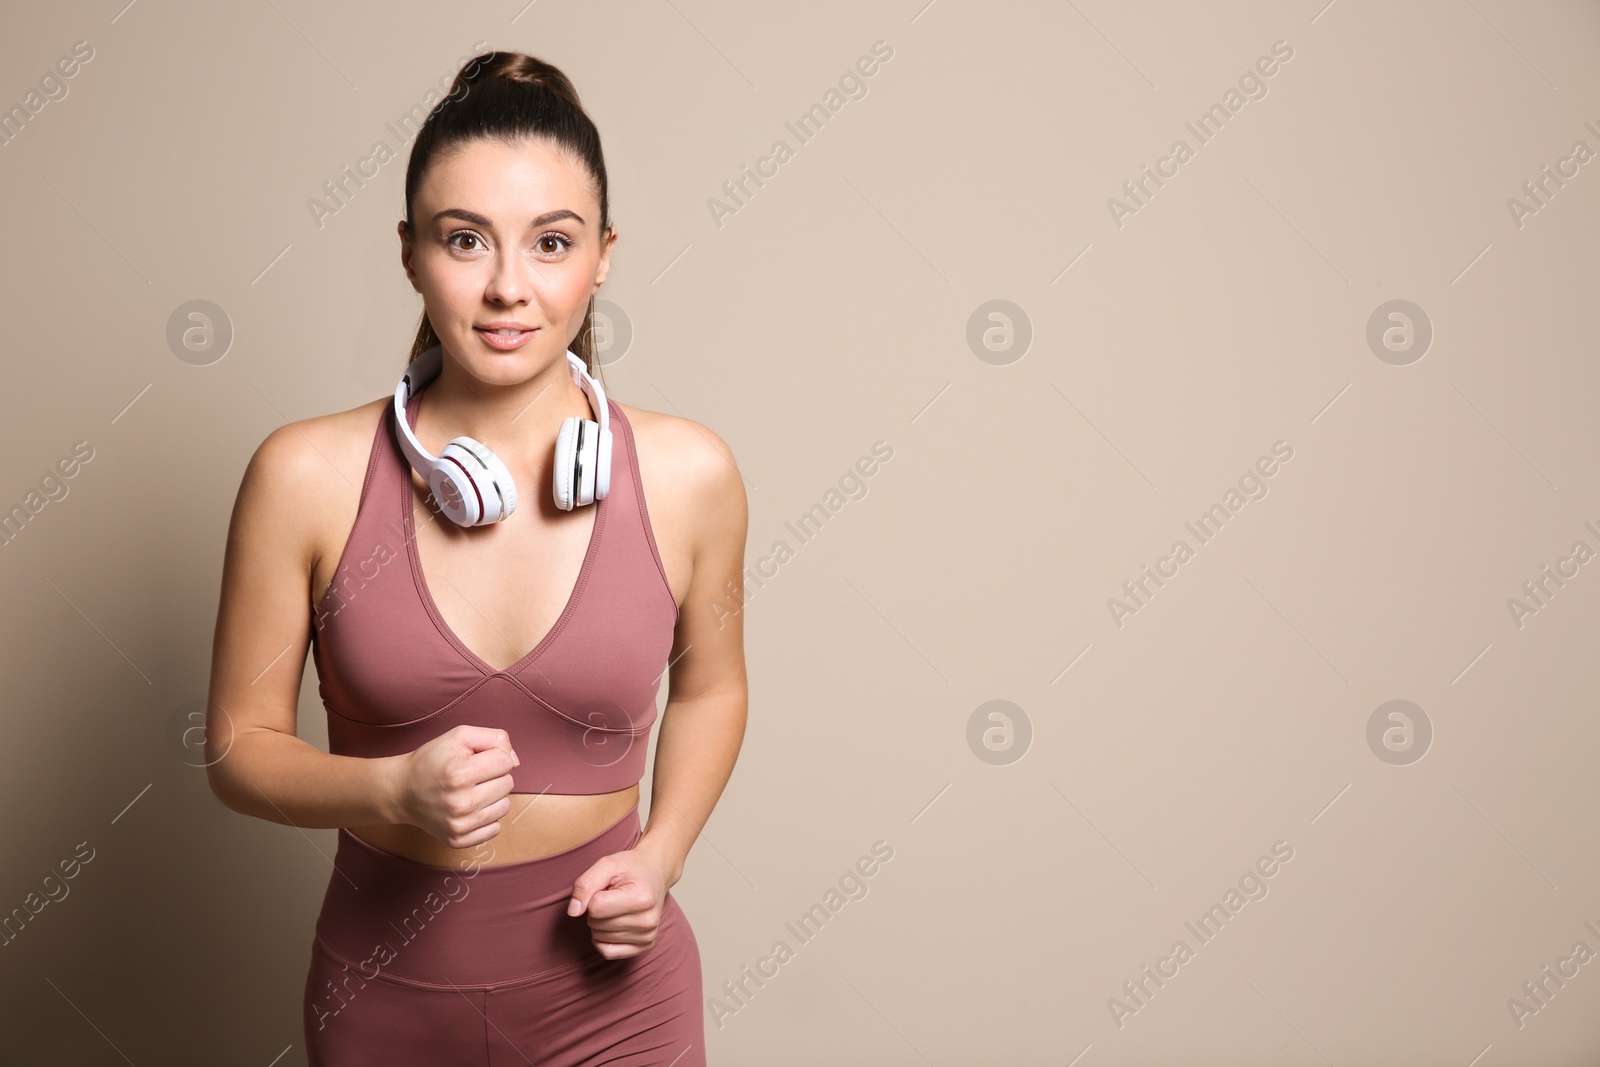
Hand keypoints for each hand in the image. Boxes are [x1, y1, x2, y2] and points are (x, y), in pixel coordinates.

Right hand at [394, 725, 518, 848]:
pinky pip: (495, 828)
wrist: (401, 791)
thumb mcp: (459, 736)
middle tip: (471, 776)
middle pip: (508, 784)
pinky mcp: (458, 840)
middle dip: (494, 775)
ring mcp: (460, 825)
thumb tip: (515, 761)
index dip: (494, 756)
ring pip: (505, 806)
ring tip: (470, 791)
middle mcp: (461, 803)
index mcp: (459, 774)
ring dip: (493, 797)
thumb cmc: (432, 761)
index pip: (505, 761)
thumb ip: (494, 738)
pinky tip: (469, 808)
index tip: (475, 759)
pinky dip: (486, 817)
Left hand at [566, 846, 672, 958]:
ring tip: (616, 907)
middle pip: (596, 924)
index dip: (593, 895)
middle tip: (612, 896)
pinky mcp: (645, 946)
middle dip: (596, 909)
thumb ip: (585, 884)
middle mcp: (648, 920)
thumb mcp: (606, 864)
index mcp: (642, 898)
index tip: (608, 887)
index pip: (595, 908)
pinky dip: (602, 939)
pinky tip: (614, 924)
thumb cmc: (630, 869)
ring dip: (600, 923)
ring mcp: (648, 936)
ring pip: (599, 938)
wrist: (655, 873)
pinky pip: (608, 952)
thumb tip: (573, 912)